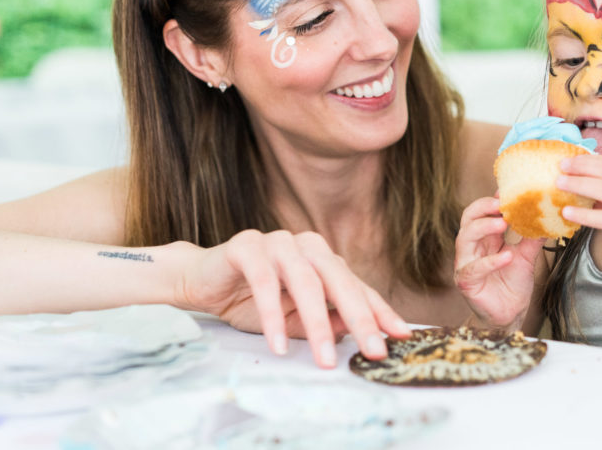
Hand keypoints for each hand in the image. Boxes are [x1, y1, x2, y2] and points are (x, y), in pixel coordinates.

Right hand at [174, 229, 410, 367]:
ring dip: (317, 325)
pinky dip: (272, 315)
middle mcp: (307, 246)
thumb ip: (326, 321)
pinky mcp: (247, 246)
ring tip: (325, 359)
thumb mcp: (294, 319)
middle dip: (360, 319)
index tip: (400, 337)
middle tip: (373, 351)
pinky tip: (277, 345)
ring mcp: (278, 242)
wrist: (200, 281)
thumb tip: (359, 332)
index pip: (357, 286)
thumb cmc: (250, 300)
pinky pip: (264, 282)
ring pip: (307, 282)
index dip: (380, 312)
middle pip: (340, 281)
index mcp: (323, 260)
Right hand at [453, 197, 544, 329]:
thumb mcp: (526, 256)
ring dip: (484, 227)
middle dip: (483, 208)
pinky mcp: (466, 281)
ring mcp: (466, 263)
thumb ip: (532, 238)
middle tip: (501, 203)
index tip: (507, 192)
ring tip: (503, 222)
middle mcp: (472, 247)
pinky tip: (507, 256)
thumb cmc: (513, 284)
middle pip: (468, 218)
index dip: (492, 201)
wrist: (510, 314)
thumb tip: (549, 217)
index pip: (481, 211)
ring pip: (464, 238)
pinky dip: (490, 261)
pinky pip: (474, 268)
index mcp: (485, 238)